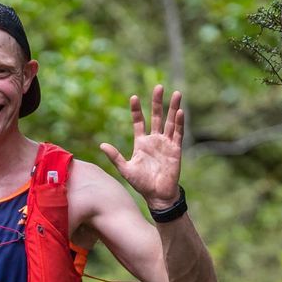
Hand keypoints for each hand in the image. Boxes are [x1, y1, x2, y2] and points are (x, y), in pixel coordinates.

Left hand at [98, 83, 183, 210]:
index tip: (133, 97)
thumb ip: (115, 156)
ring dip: (173, 108)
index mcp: (141, 143)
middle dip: (157, 102)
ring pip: (170, 122)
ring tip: (176, 93)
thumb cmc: (141, 183)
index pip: (139, 122)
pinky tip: (179, 112)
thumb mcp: (125, 169)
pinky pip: (177, 134)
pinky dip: (179, 123)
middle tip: (158, 86)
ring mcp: (165, 143)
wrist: (157, 195)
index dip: (136, 110)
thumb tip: (101, 145)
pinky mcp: (175, 150)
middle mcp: (154, 140)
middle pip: (156, 116)